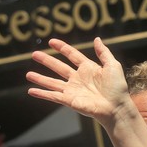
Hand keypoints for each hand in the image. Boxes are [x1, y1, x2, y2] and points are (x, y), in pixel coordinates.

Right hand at [26, 38, 146, 146]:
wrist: (117, 107)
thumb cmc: (118, 88)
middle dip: (46, 60)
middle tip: (34, 54)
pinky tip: (31, 91)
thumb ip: (104, 52)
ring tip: (28, 74)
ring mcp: (73, 90)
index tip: (52, 41)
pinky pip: (53, 96)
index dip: (62, 48)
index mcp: (88, 69)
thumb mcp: (113, 66)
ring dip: (40, 78)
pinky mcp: (70, 100)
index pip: (72, 55)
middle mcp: (78, 79)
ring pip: (53, 82)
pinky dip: (42, 94)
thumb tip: (97, 39)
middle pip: (59, 67)